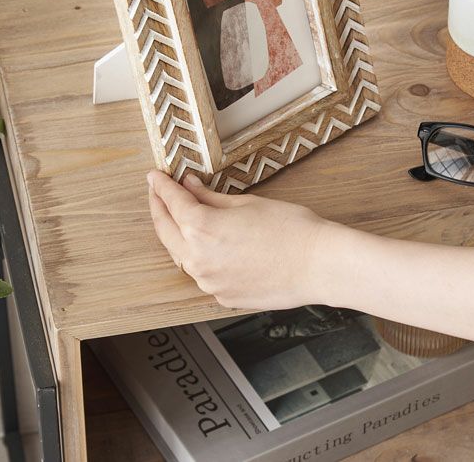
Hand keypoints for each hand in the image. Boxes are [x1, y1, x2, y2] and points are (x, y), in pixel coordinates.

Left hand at [147, 170, 327, 309]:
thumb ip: (211, 198)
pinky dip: (201, 257)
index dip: (161, 186)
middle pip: (165, 230)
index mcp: (201, 228)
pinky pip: (203, 274)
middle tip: (158, 192)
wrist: (318, 265)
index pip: (171, 201)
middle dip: (159, 208)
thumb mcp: (247, 203)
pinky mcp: (222, 297)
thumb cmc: (291, 229)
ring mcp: (208, 282)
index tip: (155, 176)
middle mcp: (197, 259)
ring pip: (182, 255)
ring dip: (178, 235)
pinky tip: (213, 245)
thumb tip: (190, 187)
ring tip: (183, 217)